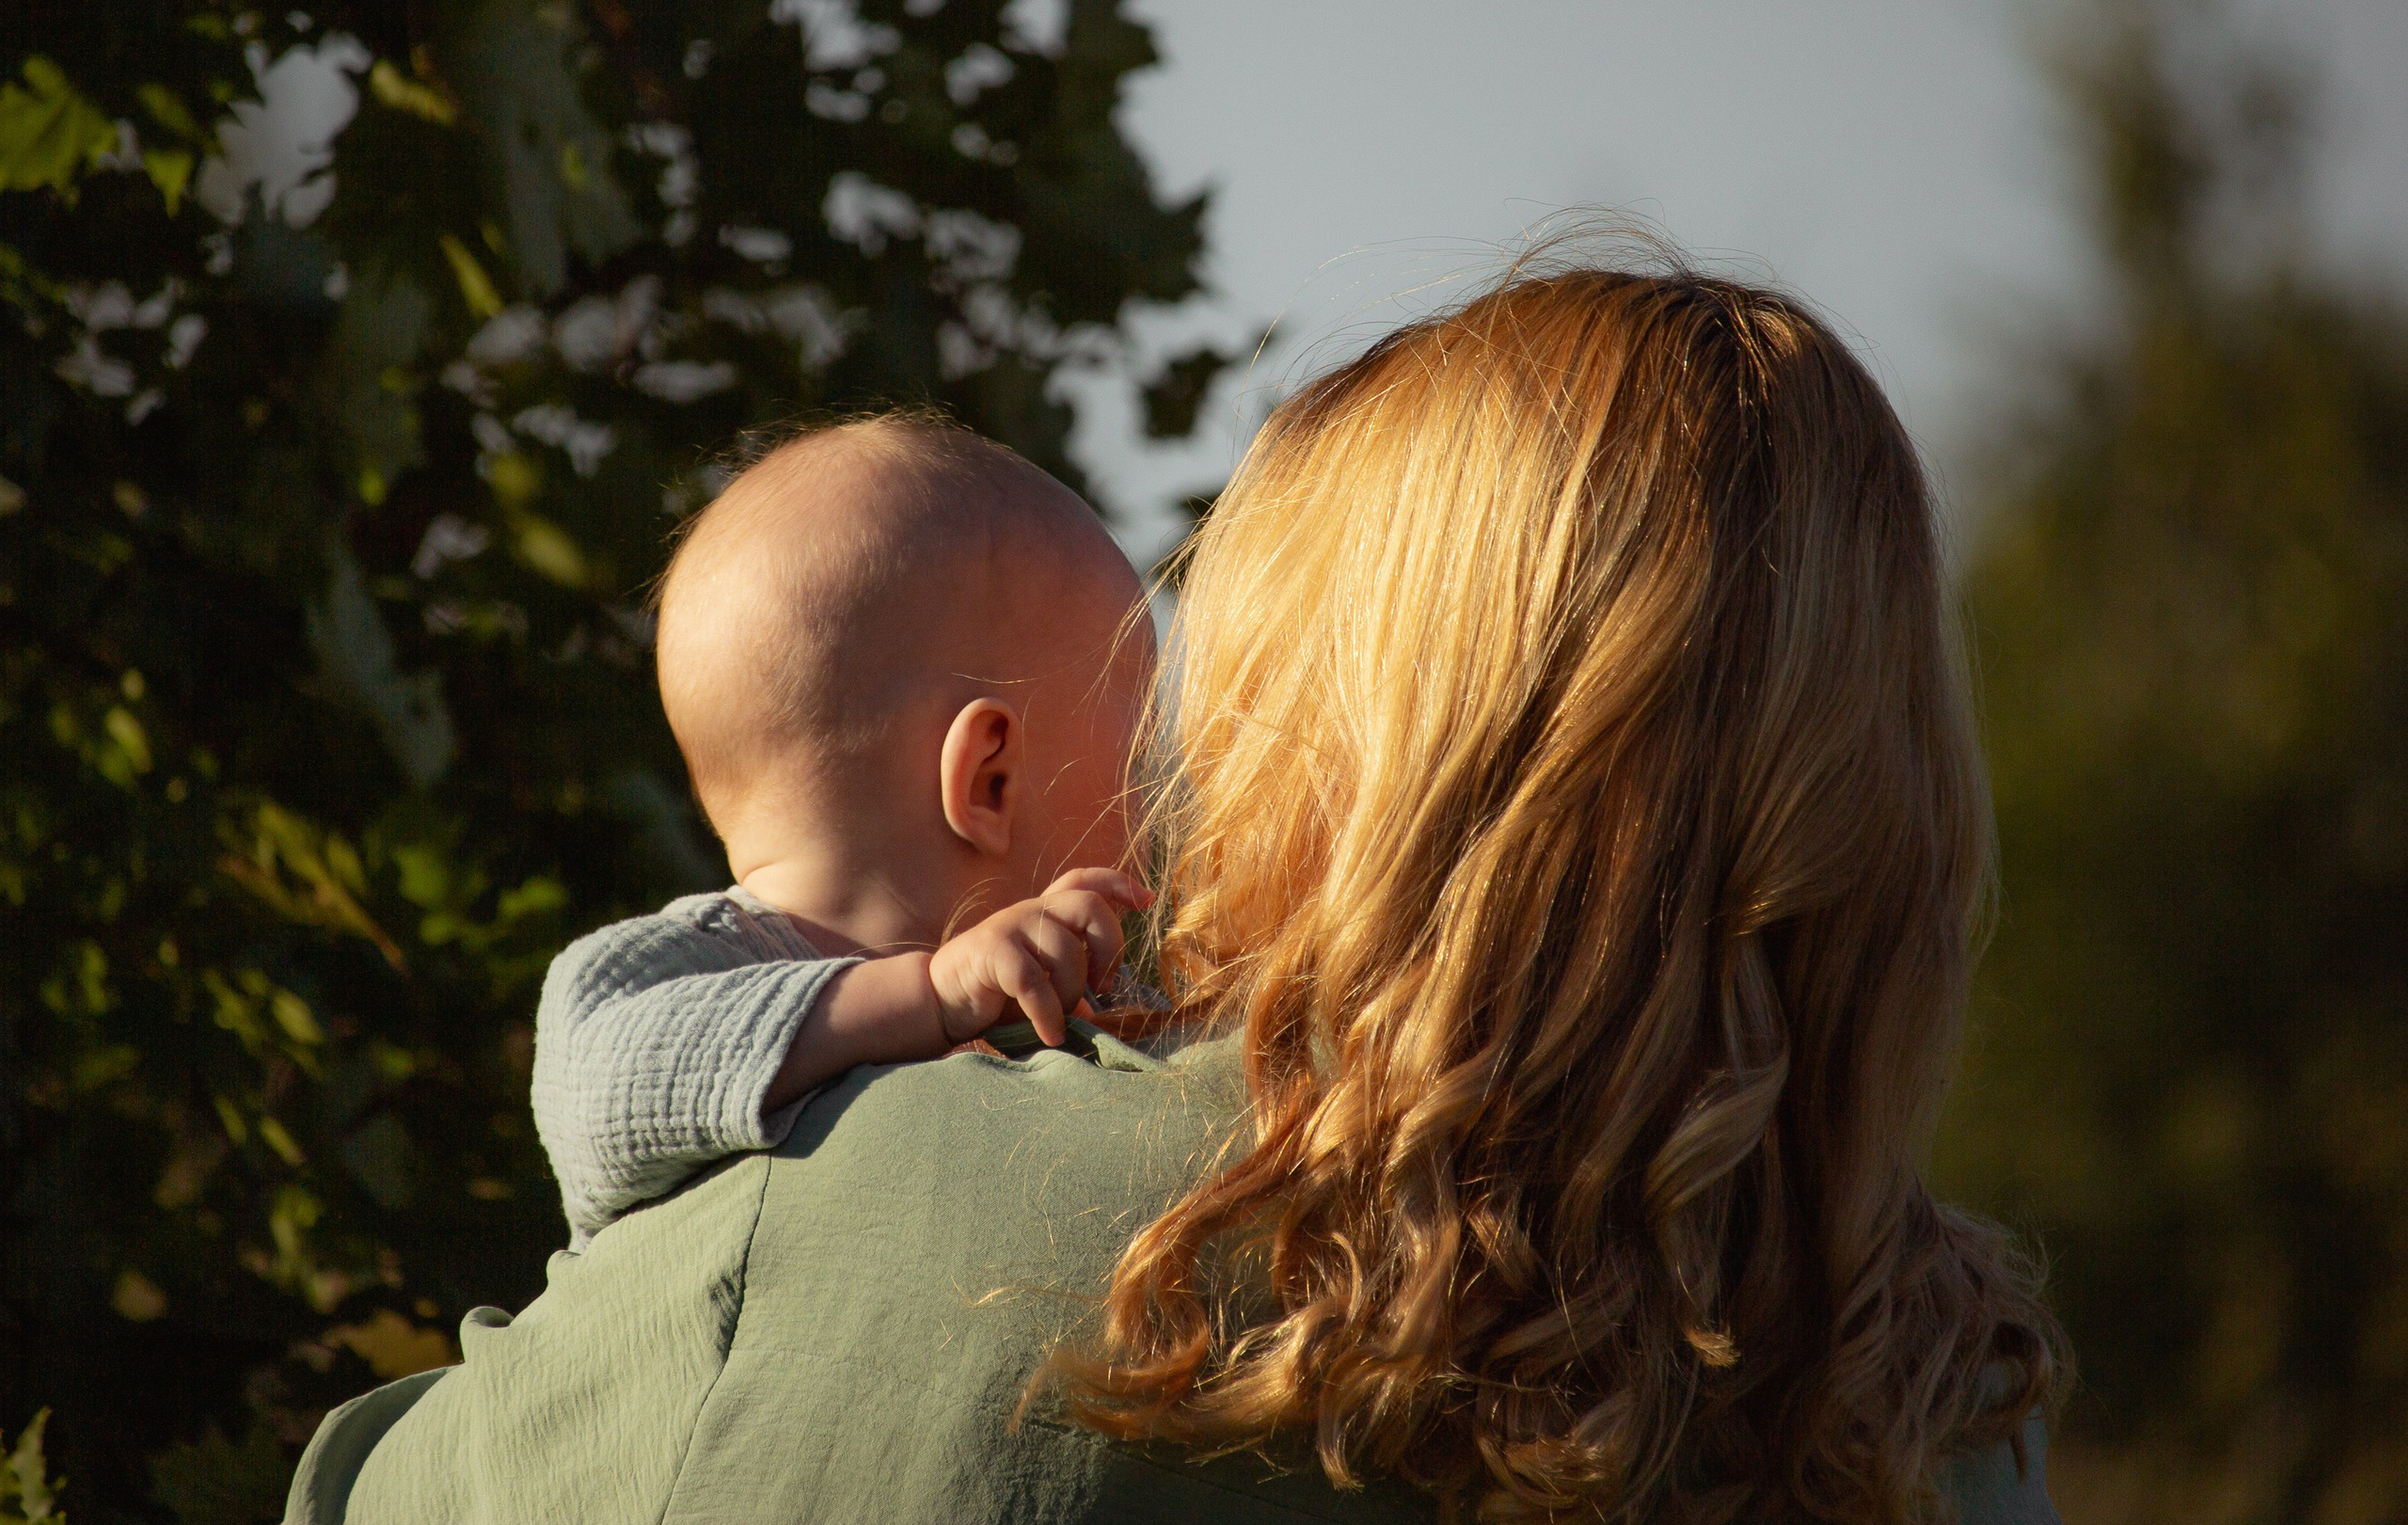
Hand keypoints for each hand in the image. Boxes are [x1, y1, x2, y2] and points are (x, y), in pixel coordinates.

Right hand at [927, 868, 1152, 1047]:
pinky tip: (1050, 1034)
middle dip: (1109, 947)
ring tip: (1062, 1020)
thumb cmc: (996, 994)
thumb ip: (1072, 986)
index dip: (1118, 884)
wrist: (940, 1001)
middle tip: (1103, 987)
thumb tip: (1101, 1009)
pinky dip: (1048, 1012)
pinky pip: (1034, 981)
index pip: (1085, 880)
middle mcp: (1031, 910)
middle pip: (1088, 905)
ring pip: (1065, 950)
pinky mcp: (991, 950)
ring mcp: (1010, 925)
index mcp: (1046, 913)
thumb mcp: (1043, 985)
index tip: (1147, 899)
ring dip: (1072, 993)